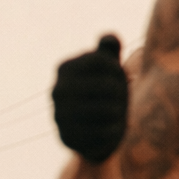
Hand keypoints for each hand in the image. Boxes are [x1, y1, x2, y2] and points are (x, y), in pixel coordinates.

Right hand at [52, 34, 128, 164]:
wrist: (93, 129)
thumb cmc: (105, 91)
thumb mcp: (109, 67)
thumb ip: (109, 50)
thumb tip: (109, 39)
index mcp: (64, 68)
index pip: (101, 60)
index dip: (117, 68)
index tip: (118, 76)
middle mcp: (57, 91)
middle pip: (106, 86)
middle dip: (120, 92)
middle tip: (122, 97)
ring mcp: (60, 115)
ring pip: (105, 110)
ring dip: (118, 111)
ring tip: (118, 111)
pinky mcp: (67, 138)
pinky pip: (101, 133)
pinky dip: (113, 130)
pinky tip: (111, 127)